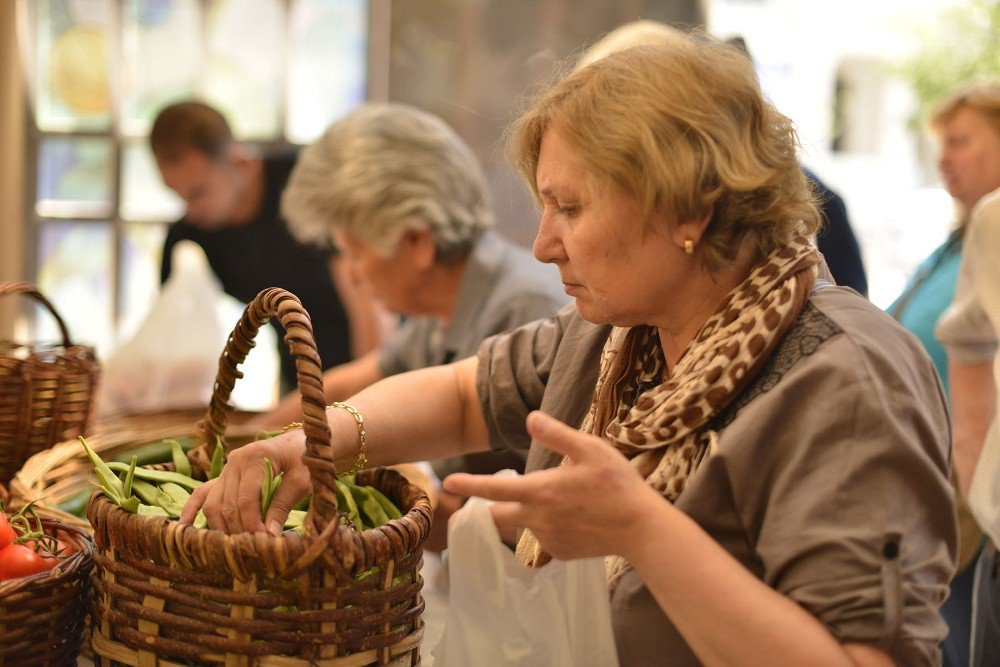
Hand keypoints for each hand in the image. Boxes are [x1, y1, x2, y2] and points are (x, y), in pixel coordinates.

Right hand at [179, 431, 311, 534]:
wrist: (304, 443)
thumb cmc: (306, 459)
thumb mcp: (301, 481)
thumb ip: (282, 506)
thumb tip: (268, 535)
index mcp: (254, 457)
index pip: (246, 499)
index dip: (252, 524)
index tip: (263, 542)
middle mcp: (235, 461)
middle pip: (227, 504)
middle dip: (238, 529)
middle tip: (251, 548)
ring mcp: (227, 468)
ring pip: (213, 503)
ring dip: (222, 527)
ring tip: (235, 546)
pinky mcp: (225, 476)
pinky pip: (202, 493)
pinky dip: (192, 509)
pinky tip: (184, 527)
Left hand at [443, 411, 664, 560]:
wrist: (641, 529)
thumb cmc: (617, 483)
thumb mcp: (590, 449)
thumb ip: (556, 435)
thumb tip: (529, 417)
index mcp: (540, 490)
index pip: (492, 489)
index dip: (467, 485)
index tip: (446, 482)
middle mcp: (538, 519)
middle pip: (496, 516)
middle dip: (488, 507)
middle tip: (496, 496)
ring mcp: (549, 540)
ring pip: (523, 526)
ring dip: (527, 515)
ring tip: (560, 502)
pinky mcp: (562, 554)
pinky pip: (546, 539)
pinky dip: (552, 528)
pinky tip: (576, 519)